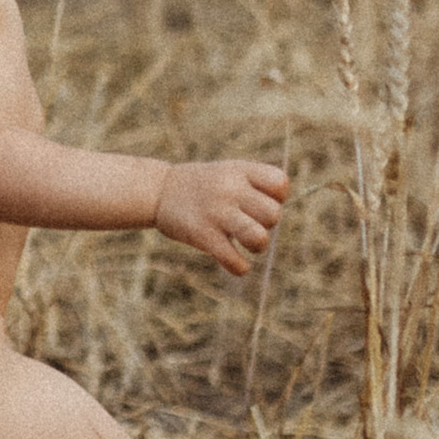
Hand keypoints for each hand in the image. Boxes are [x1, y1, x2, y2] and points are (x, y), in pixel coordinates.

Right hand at [154, 157, 288, 276]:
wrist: (158, 190)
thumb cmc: (202, 186)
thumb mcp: (229, 173)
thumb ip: (256, 189)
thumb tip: (275, 221)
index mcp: (239, 170)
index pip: (280, 184)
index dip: (277, 198)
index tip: (259, 201)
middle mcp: (230, 189)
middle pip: (273, 214)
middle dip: (266, 224)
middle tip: (248, 223)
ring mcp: (216, 212)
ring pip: (258, 238)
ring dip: (257, 246)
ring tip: (246, 243)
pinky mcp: (203, 235)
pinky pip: (234, 261)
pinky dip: (239, 267)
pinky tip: (234, 262)